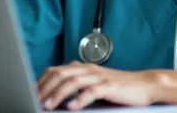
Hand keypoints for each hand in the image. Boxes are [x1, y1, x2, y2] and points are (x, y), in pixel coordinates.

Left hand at [37, 61, 159, 109]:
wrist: (145, 85)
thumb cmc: (119, 88)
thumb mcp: (94, 85)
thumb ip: (77, 86)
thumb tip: (56, 97)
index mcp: (83, 68)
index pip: (56, 70)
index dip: (41, 81)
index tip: (31, 93)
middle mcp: (89, 69)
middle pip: (60, 74)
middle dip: (45, 88)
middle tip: (35, 100)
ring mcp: (99, 77)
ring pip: (72, 81)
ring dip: (58, 94)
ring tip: (48, 106)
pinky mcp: (110, 86)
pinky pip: (91, 91)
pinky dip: (79, 99)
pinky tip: (71, 108)